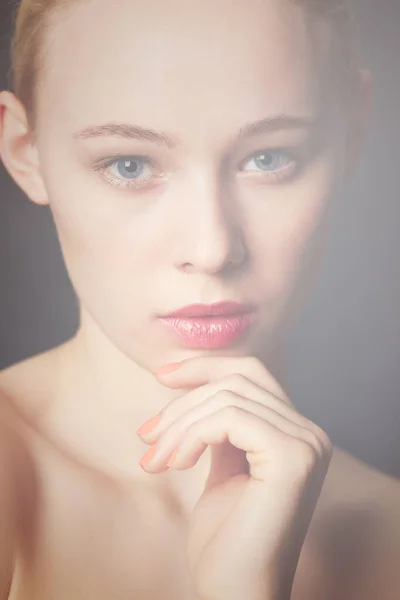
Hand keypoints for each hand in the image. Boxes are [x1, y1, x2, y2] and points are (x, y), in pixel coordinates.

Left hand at [137, 357, 331, 599]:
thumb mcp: (221, 467)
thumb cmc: (224, 539)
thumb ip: (221, 426)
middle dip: (182, 403)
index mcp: (296, 434)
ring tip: (155, 459)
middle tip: (147, 437)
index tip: (161, 376)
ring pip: (227, 398)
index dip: (204, 366)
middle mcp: (310, 434)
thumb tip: (195, 384)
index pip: (251, 374)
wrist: (234, 592)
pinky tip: (175, 463)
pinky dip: (192, 435)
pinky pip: (228, 419)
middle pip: (237, 380)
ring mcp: (306, 444)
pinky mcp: (291, 458)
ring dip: (179, 425)